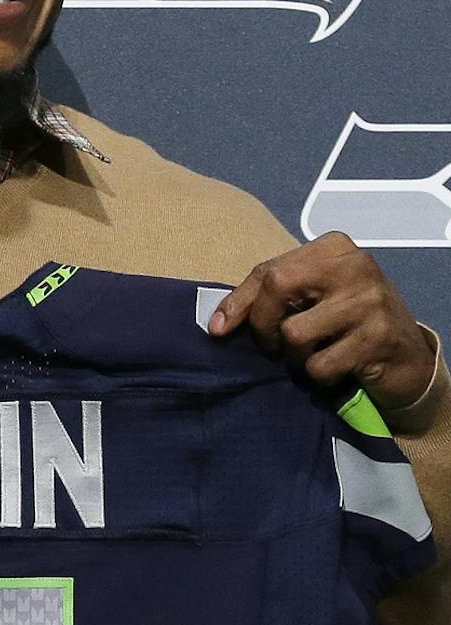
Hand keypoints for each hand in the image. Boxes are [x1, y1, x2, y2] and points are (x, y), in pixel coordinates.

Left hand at [208, 234, 437, 410]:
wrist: (408, 356)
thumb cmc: (349, 322)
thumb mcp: (315, 296)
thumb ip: (275, 296)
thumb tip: (216, 323)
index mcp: (334, 248)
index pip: (269, 270)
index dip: (237, 302)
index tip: (218, 328)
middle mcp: (355, 266)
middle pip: (278, 286)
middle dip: (261, 324)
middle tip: (271, 346)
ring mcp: (370, 301)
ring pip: (294, 333)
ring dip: (293, 356)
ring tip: (310, 356)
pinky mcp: (377, 338)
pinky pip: (319, 365)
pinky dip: (317, 375)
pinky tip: (335, 369)